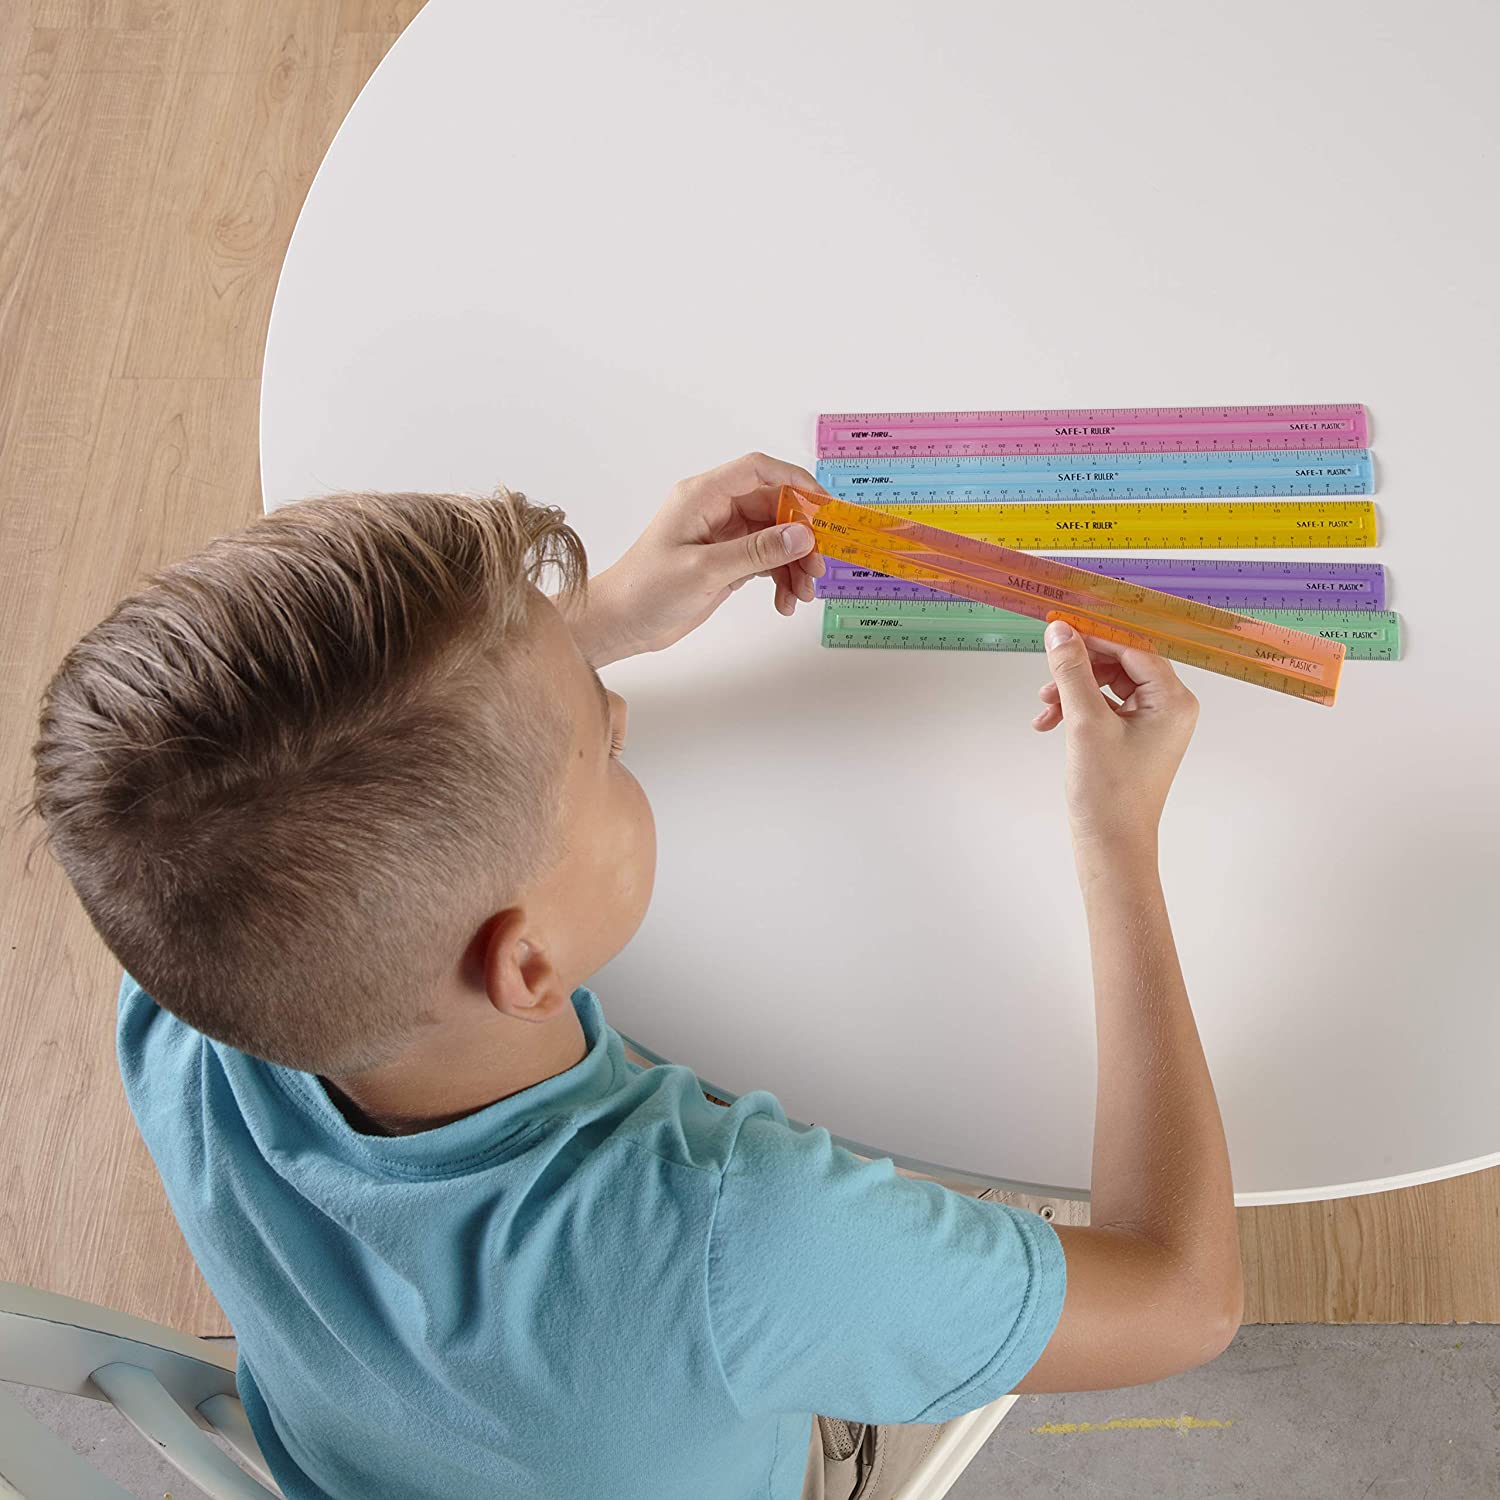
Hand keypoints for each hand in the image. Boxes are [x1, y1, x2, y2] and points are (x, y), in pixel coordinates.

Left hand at [572, 453, 826, 664]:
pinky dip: (780, 578)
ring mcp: (722, 535)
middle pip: (775, 506)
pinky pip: (766, 560)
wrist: (621, 623)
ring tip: (802, 594)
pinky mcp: (726, 560)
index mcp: (703, 496)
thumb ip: (756, 551)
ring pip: (775, 536)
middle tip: (817, 567)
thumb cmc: (646, 590)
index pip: (758, 470)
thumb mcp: (705, 570)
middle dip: (801, 536)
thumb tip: (801, 534)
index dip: (796, 481)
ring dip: (794, 563)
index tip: (824, 506)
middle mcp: (715, 509)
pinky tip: (784, 601)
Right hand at [1033, 620, 1198, 860]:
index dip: (1094, 636)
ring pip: (1106, 686)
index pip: (1132, 648)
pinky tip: (1050, 723)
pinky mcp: (1133, 739)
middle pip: (1119, 664)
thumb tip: (1060, 631)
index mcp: (1173, 701)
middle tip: (1048, 677)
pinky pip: (1104, 708)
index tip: (1061, 629)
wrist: (1111, 847)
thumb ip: (1072, 671)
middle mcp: (1169, 709)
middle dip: (1079, 670)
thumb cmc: (1110, 795)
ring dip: (1072, 691)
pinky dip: (1076, 710)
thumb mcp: (1085, 723)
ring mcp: (1152, 725)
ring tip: (1045, 709)